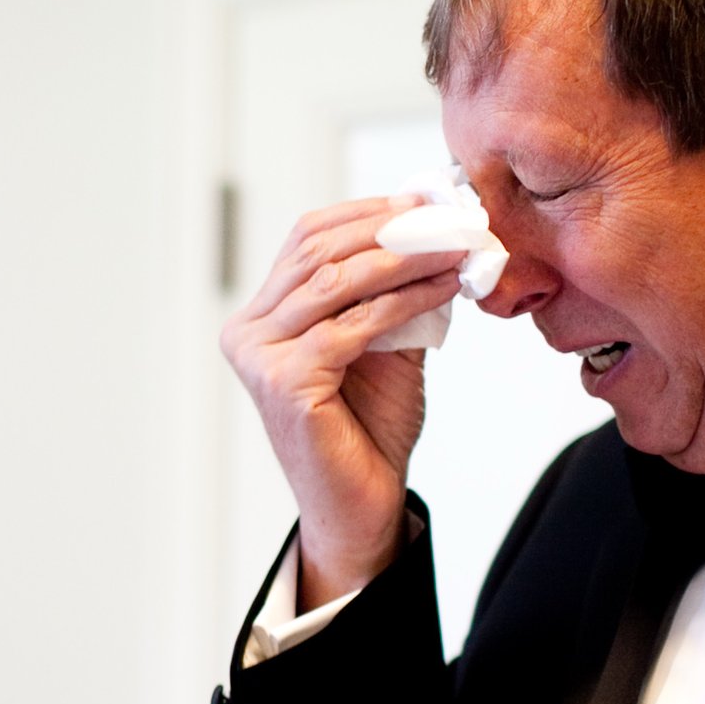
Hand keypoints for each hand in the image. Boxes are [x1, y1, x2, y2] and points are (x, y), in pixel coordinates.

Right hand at [218, 195, 465, 605]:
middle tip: (450, 217)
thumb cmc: (369, 428)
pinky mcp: (284, 383)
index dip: (367, 211)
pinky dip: (405, 300)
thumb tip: (434, 227)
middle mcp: (248, 331)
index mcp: (262, 315)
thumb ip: (392, 292)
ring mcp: (259, 358)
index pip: (308, 238)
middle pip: (319, 252)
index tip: (426, 200)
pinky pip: (353, 325)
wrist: (362, 503)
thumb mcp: (385, 342)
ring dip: (405, 258)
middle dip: (391, 228)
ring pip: (336, 282)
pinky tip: (443, 289)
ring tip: (456, 247)